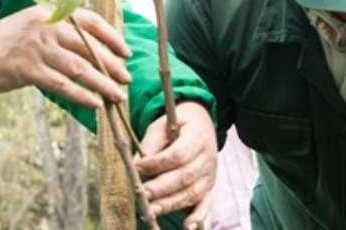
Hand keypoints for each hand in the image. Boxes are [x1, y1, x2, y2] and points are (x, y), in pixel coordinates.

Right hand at [0, 6, 131, 108]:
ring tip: (118, 95)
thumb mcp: (31, 24)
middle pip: (89, 46)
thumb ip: (58, 29)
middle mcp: (45, 26)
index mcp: (50, 12)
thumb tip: (92, 45)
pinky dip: (81, 95)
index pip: (90, 21)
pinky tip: (95, 103)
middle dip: (112, 64)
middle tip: (126, 78)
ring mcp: (36, 48)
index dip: (112, 37)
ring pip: (79, 67)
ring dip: (102, 83)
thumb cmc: (4, 41)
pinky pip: (62, 84)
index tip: (126, 52)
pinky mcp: (27, 70)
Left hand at [135, 102, 217, 228]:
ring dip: (170, 204)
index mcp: (198, 137)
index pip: (178, 154)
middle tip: (141, 193)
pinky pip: (205, 204)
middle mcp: (208, 158)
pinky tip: (187, 226)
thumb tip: (135, 166)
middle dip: (161, 188)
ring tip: (150, 211)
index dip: (157, 163)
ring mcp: (210, 175)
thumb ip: (150, 145)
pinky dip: (198, 217)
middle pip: (185, 176)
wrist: (200, 124)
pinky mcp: (209, 187)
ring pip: (191, 193)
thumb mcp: (162, 126)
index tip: (138, 167)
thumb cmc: (177, 125)